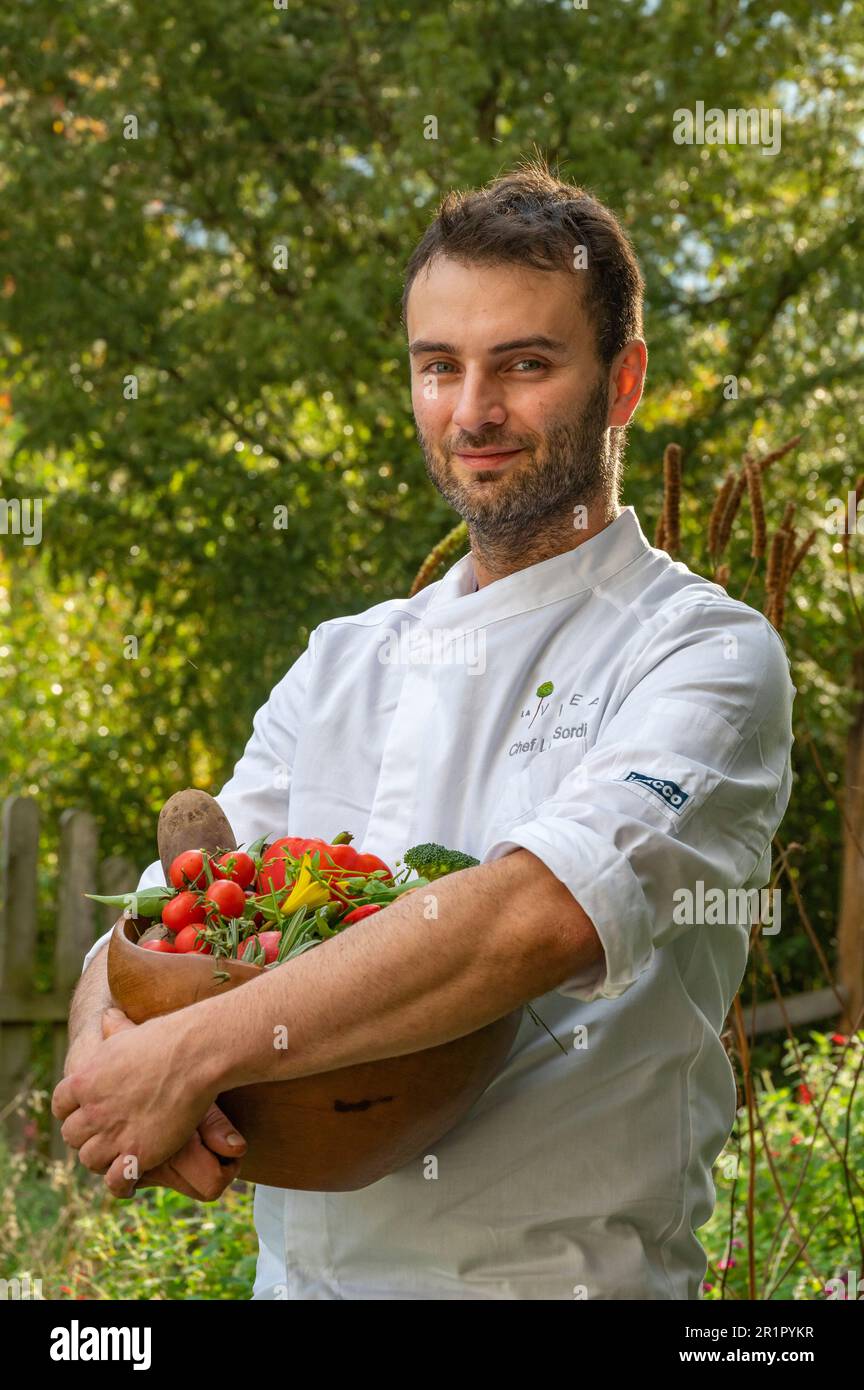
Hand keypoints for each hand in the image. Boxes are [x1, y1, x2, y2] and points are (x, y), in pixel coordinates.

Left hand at [52, 1003, 224, 1191]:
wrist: (193, 1055)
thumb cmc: (166, 1039)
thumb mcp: (128, 1032)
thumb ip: (112, 1030)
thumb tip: (107, 1015)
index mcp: (84, 1080)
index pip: (60, 1106)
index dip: (72, 1111)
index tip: (86, 1113)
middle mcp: (92, 1110)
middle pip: (72, 1135)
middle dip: (87, 1136)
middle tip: (105, 1135)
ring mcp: (113, 1134)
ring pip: (89, 1159)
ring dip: (102, 1159)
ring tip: (118, 1157)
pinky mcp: (137, 1153)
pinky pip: (115, 1181)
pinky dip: (121, 1183)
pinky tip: (132, 1178)